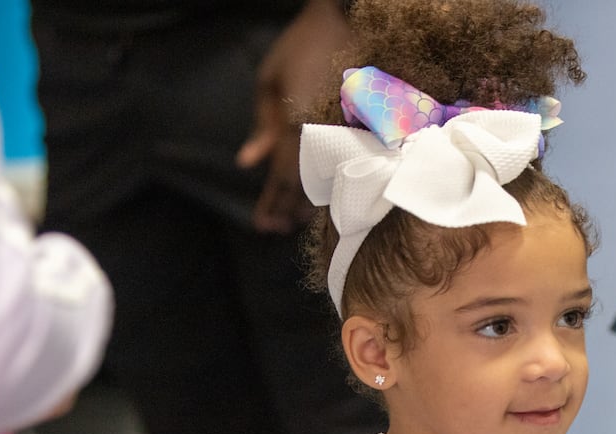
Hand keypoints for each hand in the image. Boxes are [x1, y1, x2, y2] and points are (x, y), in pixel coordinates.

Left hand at [237, 0, 350, 232]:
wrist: (354, 19)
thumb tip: (248, 162)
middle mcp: (325, 138)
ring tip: (294, 221)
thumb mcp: (268, 79)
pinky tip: (325, 197)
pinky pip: (347, 166)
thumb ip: (260, 125)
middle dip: (288, 211)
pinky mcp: (366, 131)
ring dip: (311, 204)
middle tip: (273, 230)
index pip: (281, 178)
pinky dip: (334, 184)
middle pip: (305, 187)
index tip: (262, 225)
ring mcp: (349, 136)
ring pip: (329, 180)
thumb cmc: (304, 45)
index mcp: (297, 126)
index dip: (271, 204)